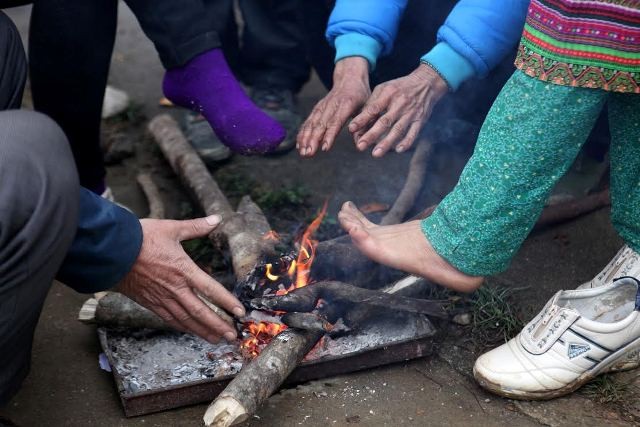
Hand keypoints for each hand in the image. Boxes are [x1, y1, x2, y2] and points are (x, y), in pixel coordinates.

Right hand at [115, 215, 244, 342]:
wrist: (110, 251)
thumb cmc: (141, 237)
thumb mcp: (171, 228)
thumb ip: (196, 227)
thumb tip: (216, 219)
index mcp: (183, 270)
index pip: (211, 289)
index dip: (227, 302)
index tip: (240, 312)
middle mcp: (175, 288)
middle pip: (201, 312)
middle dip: (218, 325)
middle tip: (233, 336)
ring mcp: (161, 298)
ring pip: (186, 320)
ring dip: (203, 330)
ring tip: (217, 339)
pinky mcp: (149, 303)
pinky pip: (169, 318)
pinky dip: (182, 327)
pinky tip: (190, 331)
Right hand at [297, 57, 370, 156]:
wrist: (349, 76)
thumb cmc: (361, 94)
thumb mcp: (368, 107)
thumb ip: (364, 125)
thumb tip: (360, 144)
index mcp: (346, 104)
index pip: (336, 122)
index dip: (329, 135)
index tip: (325, 148)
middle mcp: (332, 105)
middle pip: (320, 124)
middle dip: (313, 140)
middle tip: (309, 153)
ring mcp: (323, 106)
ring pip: (312, 123)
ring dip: (306, 138)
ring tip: (303, 152)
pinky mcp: (318, 108)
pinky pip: (308, 121)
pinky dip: (303, 133)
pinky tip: (299, 144)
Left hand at [349, 63, 447, 156]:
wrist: (427, 83)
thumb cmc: (400, 88)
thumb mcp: (384, 89)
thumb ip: (371, 104)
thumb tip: (359, 122)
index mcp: (389, 94)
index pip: (373, 108)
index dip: (362, 119)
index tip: (351, 129)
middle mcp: (400, 104)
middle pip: (384, 122)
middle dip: (371, 135)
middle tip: (360, 146)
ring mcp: (411, 113)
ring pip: (398, 130)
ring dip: (386, 143)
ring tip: (375, 154)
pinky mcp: (420, 120)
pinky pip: (413, 133)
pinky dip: (406, 142)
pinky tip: (398, 150)